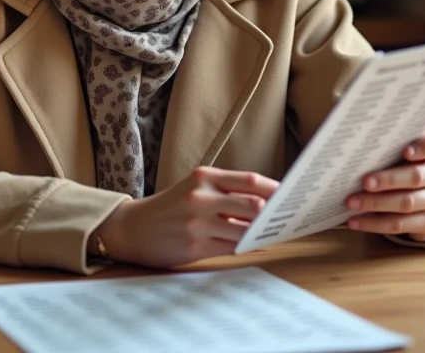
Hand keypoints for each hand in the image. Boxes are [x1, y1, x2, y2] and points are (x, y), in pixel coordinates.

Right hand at [94, 167, 278, 268]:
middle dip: (274, 214)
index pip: (250, 180)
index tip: (293, 196)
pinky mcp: (195, 246)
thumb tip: (266, 204)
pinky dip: (247, 247)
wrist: (132, 228)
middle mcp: (201, 196)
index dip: (276, 190)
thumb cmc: (170, 208)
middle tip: (289, 219)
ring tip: (275, 234)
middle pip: (254, 205)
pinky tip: (254, 245)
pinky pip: (232, 248)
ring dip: (263, 234)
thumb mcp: (194, 189)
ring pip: (245, 229)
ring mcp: (198, 223)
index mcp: (204, 177)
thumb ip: (226, 192)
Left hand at [345, 133, 424, 241]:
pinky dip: (375, 224)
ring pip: (406, 203)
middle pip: (415, 177)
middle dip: (388, 180)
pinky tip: (356, 221)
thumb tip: (352, 148)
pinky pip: (401, 225)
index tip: (404, 152)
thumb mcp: (399, 156)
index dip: (420, 148)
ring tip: (352, 203)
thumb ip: (386, 150)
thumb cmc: (402, 168)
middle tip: (364, 182)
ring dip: (376, 204)